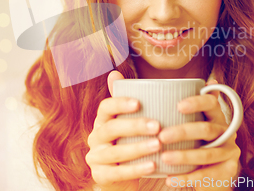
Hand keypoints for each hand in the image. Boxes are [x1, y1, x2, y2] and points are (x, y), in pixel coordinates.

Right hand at [85, 71, 161, 190]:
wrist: (119, 180)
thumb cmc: (127, 145)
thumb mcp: (127, 124)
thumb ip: (125, 101)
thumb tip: (114, 73)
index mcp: (102, 121)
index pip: (105, 108)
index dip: (120, 103)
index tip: (139, 102)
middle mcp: (95, 138)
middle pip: (111, 129)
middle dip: (135, 126)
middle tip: (157, 125)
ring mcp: (96, 158)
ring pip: (115, 152)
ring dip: (138, 147)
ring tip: (158, 145)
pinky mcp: (100, 176)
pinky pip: (118, 173)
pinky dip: (136, 169)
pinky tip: (153, 165)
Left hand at [159, 80, 240, 190]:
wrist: (214, 175)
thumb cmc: (198, 144)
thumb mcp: (195, 125)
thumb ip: (190, 109)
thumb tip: (196, 82)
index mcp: (217, 117)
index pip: (212, 104)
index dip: (197, 102)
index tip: (178, 106)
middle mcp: (227, 132)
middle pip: (206, 129)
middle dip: (183, 132)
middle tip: (162, 136)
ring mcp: (230, 152)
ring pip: (206, 153)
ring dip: (183, 156)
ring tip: (164, 158)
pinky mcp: (229, 171)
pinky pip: (206, 174)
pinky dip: (186, 178)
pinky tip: (169, 179)